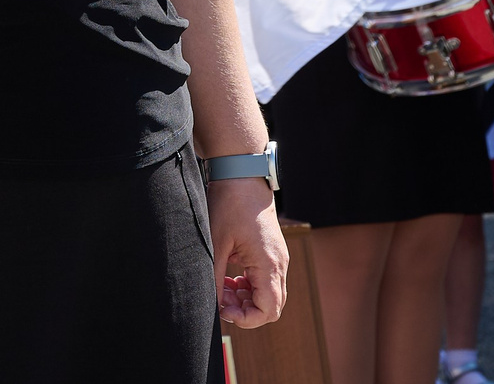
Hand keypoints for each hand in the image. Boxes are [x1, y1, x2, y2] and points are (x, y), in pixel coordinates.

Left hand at [206, 174, 287, 327]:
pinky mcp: (273, 251)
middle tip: (221, 296)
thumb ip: (216, 278)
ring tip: (222, 285)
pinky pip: (266, 280)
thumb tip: (213, 305)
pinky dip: (250, 284)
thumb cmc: (230, 204)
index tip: (224, 308)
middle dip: (245, 309)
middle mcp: (280, 264)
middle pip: (272, 306)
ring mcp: (279, 257)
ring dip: (246, 297)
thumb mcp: (217, 244)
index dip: (246, 318)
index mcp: (269, 264)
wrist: (242, 174)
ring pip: (269, 293)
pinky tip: (230, 274)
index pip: (269, 310)